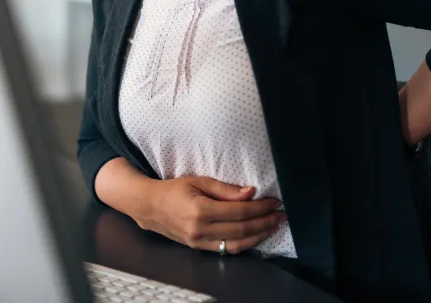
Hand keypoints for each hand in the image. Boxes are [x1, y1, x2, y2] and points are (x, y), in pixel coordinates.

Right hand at [137, 176, 285, 254]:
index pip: (240, 211)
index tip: (274, 202)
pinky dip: (244, 244)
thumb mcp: (199, 181)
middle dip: (265, 222)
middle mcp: (201, 229)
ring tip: (273, 226)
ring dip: (259, 236)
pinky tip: (255, 236)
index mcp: (201, 210)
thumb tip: (251, 193)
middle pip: (242, 229)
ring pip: (237, 244)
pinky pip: (226, 249)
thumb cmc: (174, 189)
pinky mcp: (199, 247)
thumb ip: (226, 189)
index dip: (261, 208)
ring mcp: (199, 242)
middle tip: (280, 214)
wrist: (149, 206)